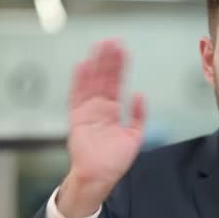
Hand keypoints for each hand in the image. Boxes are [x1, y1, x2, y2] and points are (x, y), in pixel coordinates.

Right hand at [57, 40, 145, 217]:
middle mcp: (99, 107)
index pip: (116, 83)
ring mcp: (87, 111)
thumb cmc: (114, 160)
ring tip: (99, 47)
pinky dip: (79, 82)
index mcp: (113, 111)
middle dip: (108, 60)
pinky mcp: (77, 118)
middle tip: (111, 41)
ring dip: (95, 65)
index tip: (122, 49)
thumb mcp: (134, 136)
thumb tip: (141, 96)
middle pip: (104, 78)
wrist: (99, 177)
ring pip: (91, 83)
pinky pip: (77, 96)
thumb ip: (139, 116)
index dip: (119, 66)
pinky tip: (83, 66)